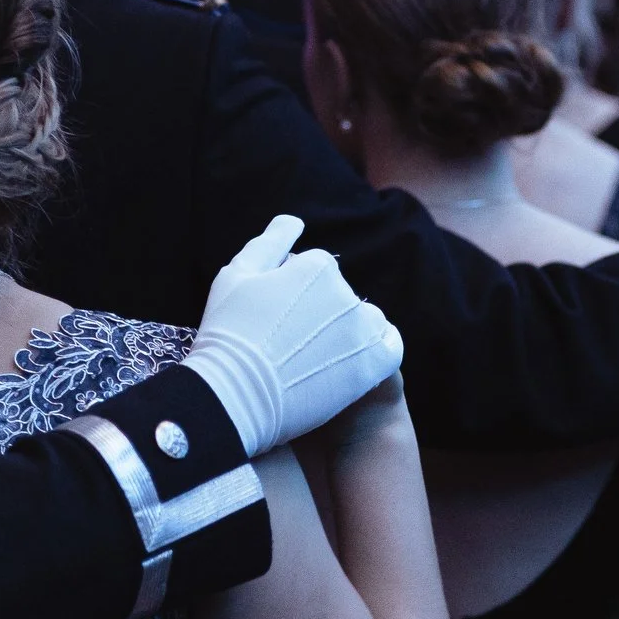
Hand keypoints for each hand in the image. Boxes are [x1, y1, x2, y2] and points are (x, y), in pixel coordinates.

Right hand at [179, 214, 406, 456]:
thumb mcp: (237, 275)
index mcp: (318, 266)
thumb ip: (270, 242)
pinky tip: (350, 363)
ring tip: (314, 360)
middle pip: (339, 298)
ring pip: (365, 321)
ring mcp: (362, 330)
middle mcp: (346, 292)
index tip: (274, 320)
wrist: (233, 396)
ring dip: (348, 333)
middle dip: (319, 315)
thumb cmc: (228, 334)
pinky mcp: (374, 364)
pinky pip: (390, 346)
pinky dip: (376, 351)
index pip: (315, 273)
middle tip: (288, 346)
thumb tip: (294, 221)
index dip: (292, 295)